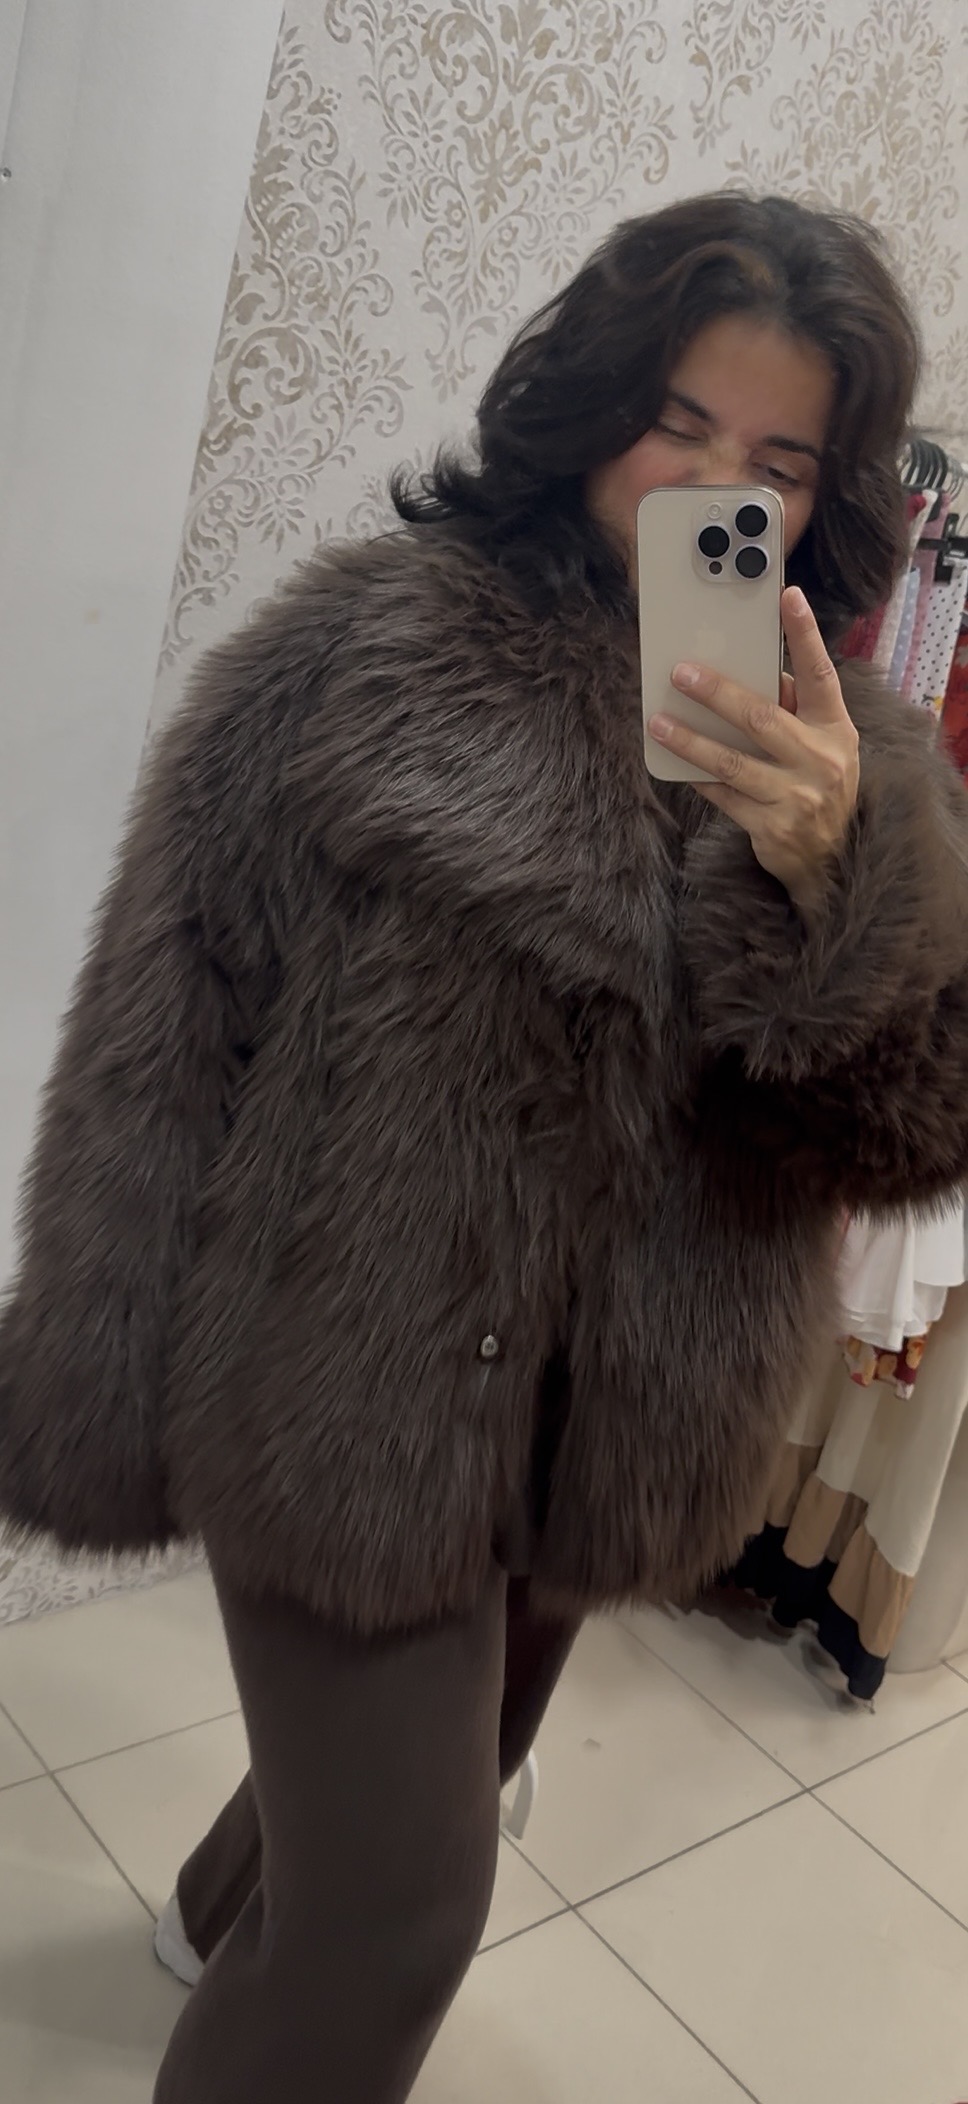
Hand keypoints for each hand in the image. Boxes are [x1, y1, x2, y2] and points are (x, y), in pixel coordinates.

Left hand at [648, 585, 859, 917]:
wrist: (834, 859)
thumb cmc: (820, 786)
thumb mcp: (824, 744)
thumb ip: (794, 708)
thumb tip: (755, 671)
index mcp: (835, 729)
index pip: (820, 674)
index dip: (806, 634)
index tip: (788, 596)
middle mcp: (820, 760)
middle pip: (761, 718)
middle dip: (717, 692)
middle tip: (680, 672)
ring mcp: (796, 797)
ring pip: (733, 762)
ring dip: (691, 740)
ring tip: (658, 722)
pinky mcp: (772, 827)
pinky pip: (724, 796)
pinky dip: (698, 777)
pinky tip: (674, 763)